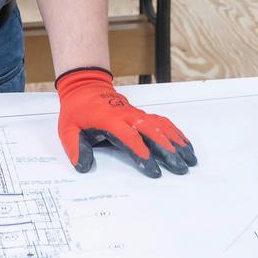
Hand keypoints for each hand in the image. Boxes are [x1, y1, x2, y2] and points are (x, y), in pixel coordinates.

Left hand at [55, 68, 196, 177]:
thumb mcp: (67, 129)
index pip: (129, 137)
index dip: (142, 153)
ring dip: (177, 143)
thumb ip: (75, 148)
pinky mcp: (142, 114)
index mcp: (109, 119)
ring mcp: (137, 114)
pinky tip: (186, 145)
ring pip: (161, 127)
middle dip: (167, 151)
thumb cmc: (77, 111)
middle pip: (152, 132)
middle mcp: (127, 115)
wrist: (85, 88)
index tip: (153, 169)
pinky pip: (163, 122)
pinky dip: (176, 133)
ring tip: (190, 159)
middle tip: (179, 168)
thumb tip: (83, 166)